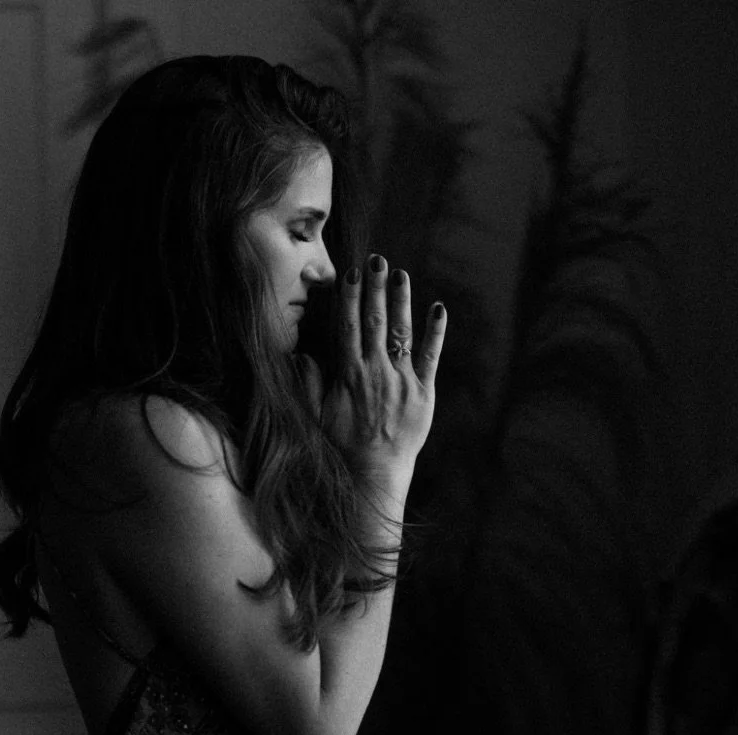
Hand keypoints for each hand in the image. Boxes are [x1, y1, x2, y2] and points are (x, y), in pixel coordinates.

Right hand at [297, 254, 444, 487]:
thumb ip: (309, 383)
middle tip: (377, 259)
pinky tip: (438, 308)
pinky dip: (435, 332)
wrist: (374, 472)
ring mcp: (402, 379)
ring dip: (401, 300)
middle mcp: (376, 371)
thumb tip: (299, 355)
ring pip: (401, 331)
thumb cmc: (341, 444)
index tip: (350, 273)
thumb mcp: (315, 414)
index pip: (348, 326)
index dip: (349, 298)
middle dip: (375, 288)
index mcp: (349, 374)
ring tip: (400, 273)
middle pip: (375, 321)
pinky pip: (431, 356)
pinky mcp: (424, 392)